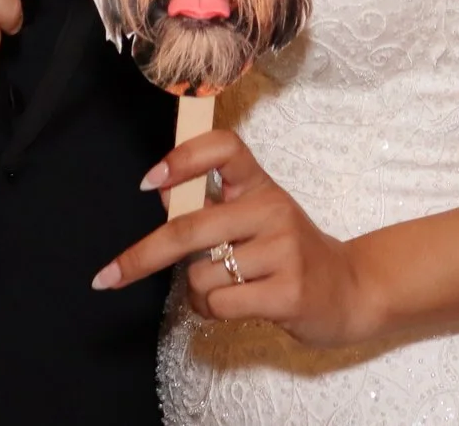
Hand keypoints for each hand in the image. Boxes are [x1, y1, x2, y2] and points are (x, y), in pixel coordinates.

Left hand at [90, 130, 377, 348]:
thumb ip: (211, 202)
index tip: (149, 181)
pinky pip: (220, 304)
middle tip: (108, 276)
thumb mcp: (255, 217)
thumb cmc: (289, 253)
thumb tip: (160, 189)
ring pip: (201, 275)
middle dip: (141, 256)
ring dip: (195, 294)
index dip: (183, 158)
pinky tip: (230, 308)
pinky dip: (210, 312)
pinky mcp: (289, 291)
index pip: (225, 147)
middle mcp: (272, 209)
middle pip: (190, 227)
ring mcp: (283, 250)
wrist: (350, 290)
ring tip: (221, 293)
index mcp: (261, 184)